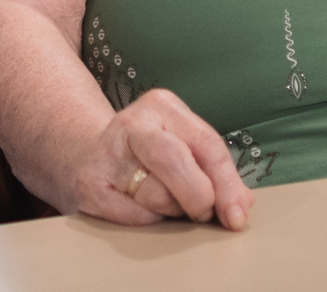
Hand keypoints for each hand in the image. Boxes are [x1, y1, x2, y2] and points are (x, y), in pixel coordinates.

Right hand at [63, 89, 251, 229]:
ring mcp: (107, 154)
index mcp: (162, 107)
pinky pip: (134, 216)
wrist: (82, 154)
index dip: (226, 184)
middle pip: (175, 160)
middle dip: (198, 196)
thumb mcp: (180, 145)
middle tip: (205, 214)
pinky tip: (142, 209)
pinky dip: (148, 221)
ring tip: (167, 203)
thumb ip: (213, 170)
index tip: (238, 216)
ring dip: (172, 211)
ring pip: (156, 195)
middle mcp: (132, 124)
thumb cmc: (145, 154)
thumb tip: (244, 204)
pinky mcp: (90, 186)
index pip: (206, 143)